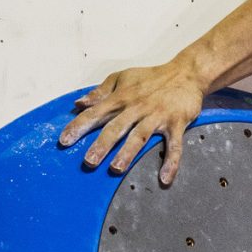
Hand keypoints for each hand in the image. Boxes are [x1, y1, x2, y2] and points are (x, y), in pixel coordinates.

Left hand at [58, 58, 207, 185]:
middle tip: (89, 162)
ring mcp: (157, 116)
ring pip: (140, 136)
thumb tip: (79, 103)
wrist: (186, 73)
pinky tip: (164, 179)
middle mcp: (137, 107)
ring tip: (116, 168)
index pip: (96, 113)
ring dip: (128, 153)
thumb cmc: (151, 77)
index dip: (79, 126)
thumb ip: (100, 92)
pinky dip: (171, 162)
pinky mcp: (177, 123)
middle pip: (116, 127)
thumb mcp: (122, 78)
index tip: (64, 141)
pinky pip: (174, 145)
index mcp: (122, 97)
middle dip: (102, 144)